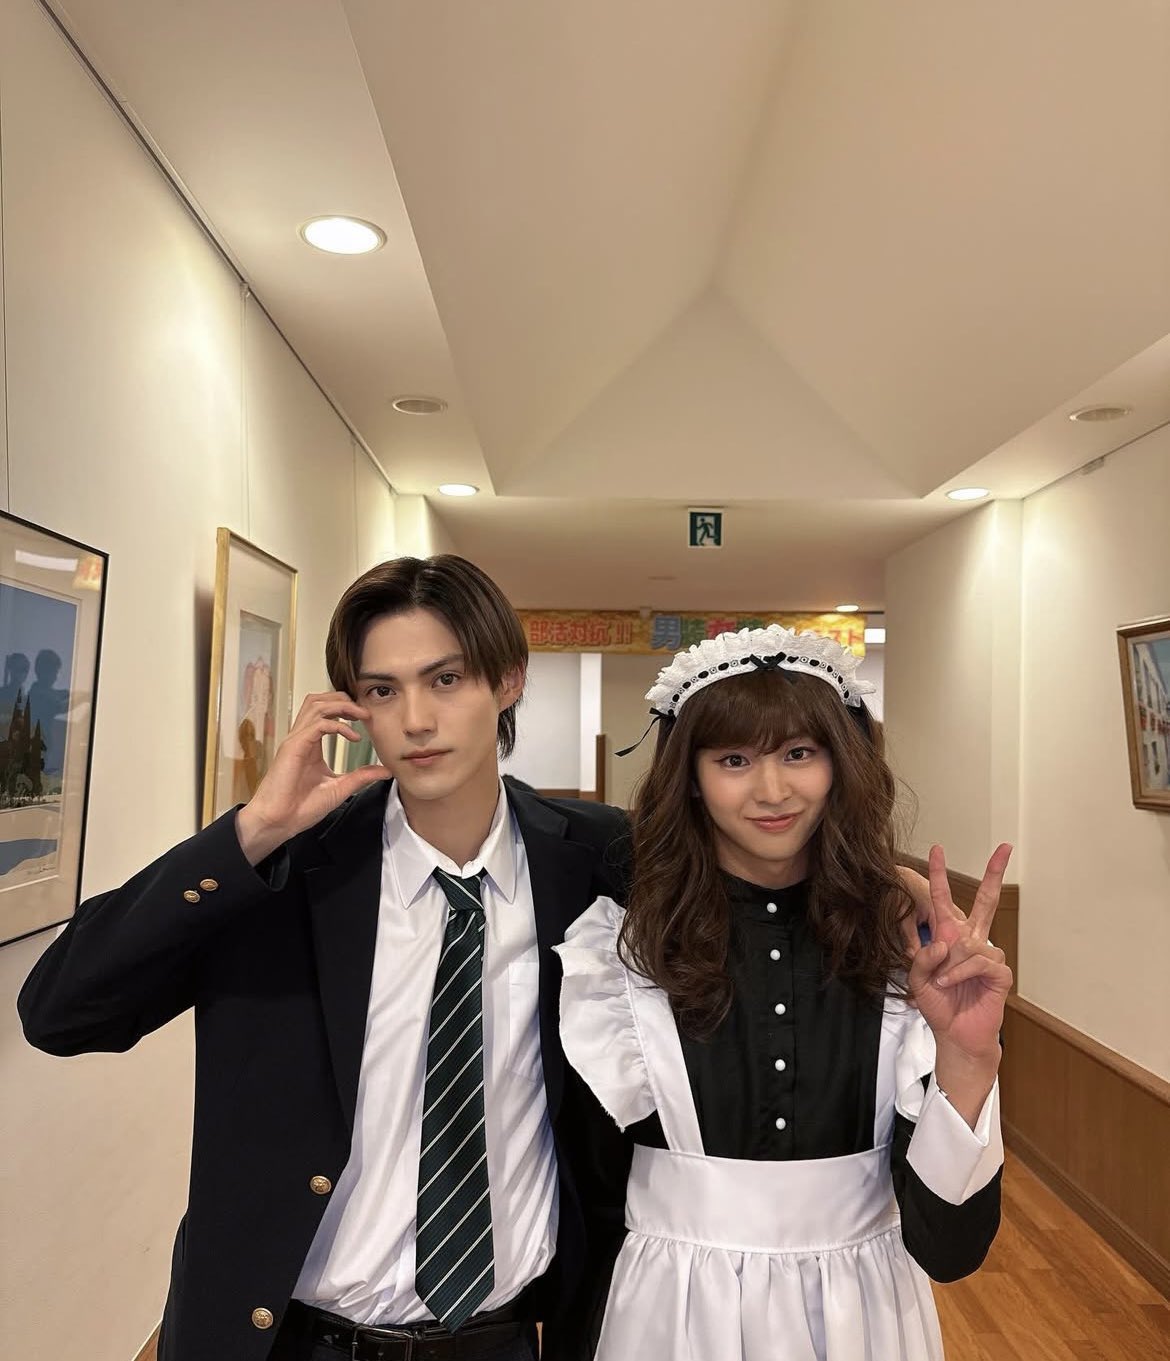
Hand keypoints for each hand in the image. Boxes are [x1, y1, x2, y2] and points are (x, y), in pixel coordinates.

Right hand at [235, 692, 390, 863]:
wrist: (279, 822)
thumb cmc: (301, 807)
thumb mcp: (340, 788)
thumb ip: (361, 776)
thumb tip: (385, 771)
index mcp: (310, 743)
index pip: (324, 712)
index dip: (346, 708)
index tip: (367, 718)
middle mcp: (301, 737)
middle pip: (319, 700)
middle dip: (343, 699)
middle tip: (365, 712)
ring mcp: (296, 740)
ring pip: (316, 705)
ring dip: (341, 706)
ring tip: (361, 716)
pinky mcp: (293, 747)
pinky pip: (317, 725)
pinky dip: (338, 726)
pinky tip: (353, 737)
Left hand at [906, 844, 1013, 1123]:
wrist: (956, 1034)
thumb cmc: (939, 1004)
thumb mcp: (917, 978)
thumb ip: (922, 956)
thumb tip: (943, 941)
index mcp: (950, 937)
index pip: (944, 901)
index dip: (939, 876)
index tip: (936, 850)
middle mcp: (972, 941)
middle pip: (987, 901)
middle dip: (995, 873)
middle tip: (1004, 847)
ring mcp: (988, 955)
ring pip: (969, 942)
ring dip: (949, 963)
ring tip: (942, 981)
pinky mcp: (999, 973)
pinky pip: (978, 961)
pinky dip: (959, 973)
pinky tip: (950, 983)